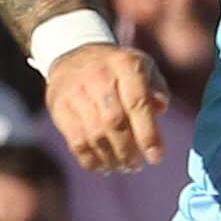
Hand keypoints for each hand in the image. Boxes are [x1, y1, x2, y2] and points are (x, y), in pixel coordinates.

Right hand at [45, 40, 167, 173]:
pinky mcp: (59, 106)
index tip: (156, 157)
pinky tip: (103, 166)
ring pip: (95, 134)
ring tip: (122, 166)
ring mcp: (76, 91)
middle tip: (136, 165)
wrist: (74, 54)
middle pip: (114, 122)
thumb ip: (157, 88)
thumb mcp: (143, 68)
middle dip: (128, 150)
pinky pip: (76, 140)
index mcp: (125, 64)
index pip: (138, 103)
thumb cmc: (119, 70)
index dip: (149, 134)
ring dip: (111, 158)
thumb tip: (161, 108)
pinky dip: (91, 159)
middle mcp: (99, 75)